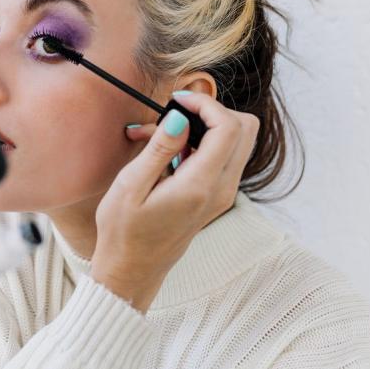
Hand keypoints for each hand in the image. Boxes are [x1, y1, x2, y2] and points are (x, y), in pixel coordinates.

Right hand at [90, 91, 258, 311]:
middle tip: (176, 112)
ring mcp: (222, 194)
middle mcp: (221, 190)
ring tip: (163, 132)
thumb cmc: (124, 232)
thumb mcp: (131, 186)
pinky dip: (202, 143)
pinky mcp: (215, 196)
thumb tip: (180, 118)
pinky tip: (167, 149)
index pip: (229, 128)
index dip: (206, 103)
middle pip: (246, 129)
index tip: (176, 100)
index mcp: (201, 185)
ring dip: (207, 126)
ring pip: (238, 141)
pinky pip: (223, 158)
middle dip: (213, 110)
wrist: (132, 270)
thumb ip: (159, 149)